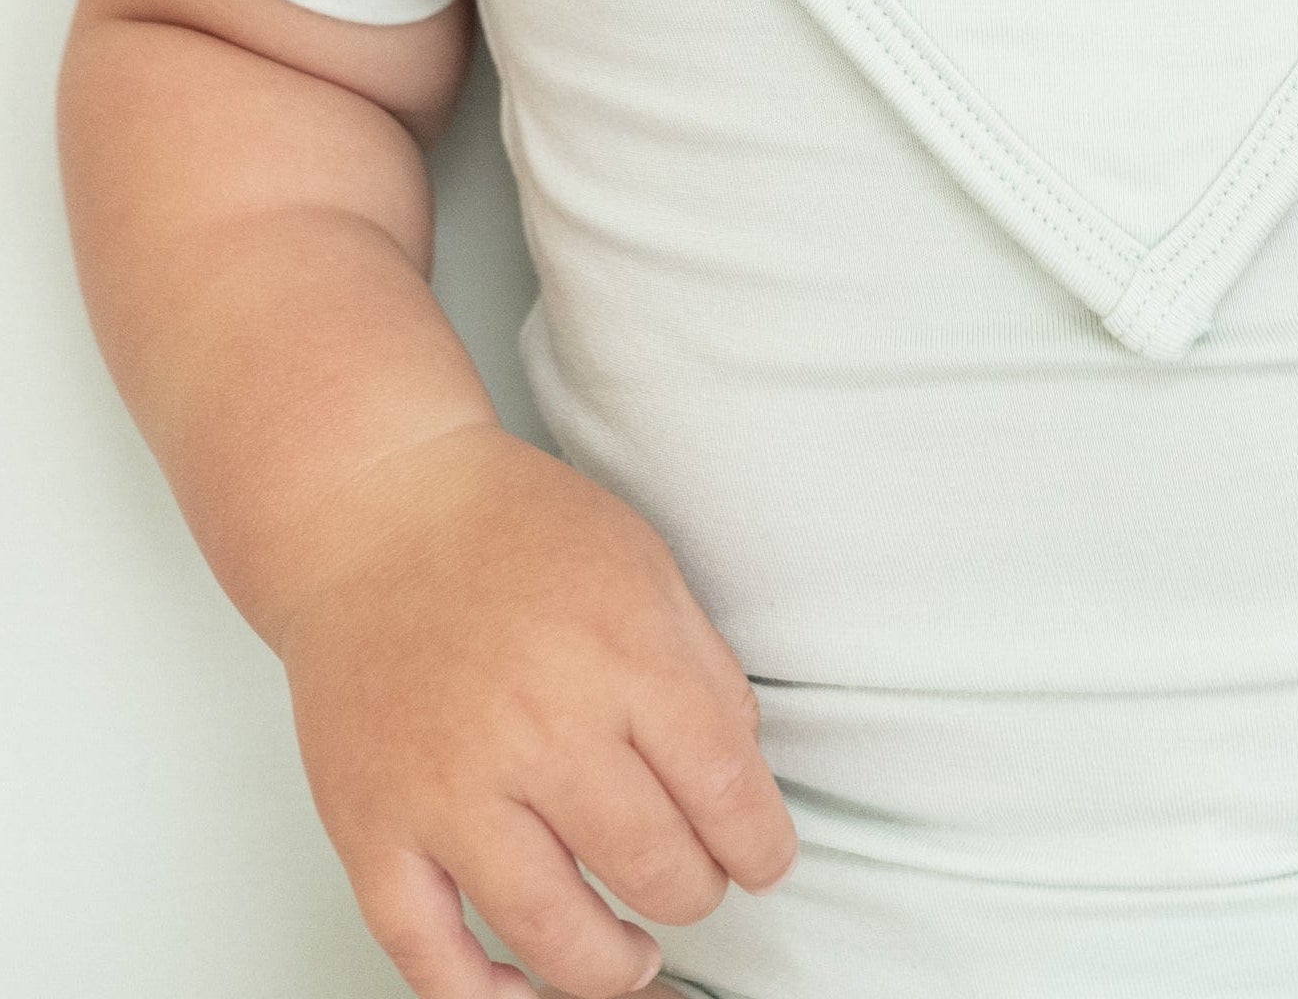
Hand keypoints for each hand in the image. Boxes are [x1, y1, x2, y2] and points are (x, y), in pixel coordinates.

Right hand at [274, 420, 798, 998]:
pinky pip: (430, 955)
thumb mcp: (645, 565)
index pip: (726, 792)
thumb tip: (739, 781)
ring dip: (613, 965)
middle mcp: (539, 725)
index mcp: (621, 652)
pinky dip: (485, 997)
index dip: (760, 847)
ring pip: (554, 933)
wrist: (370, 510)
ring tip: (632, 953)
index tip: (763, 858)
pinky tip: (524, 988)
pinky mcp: (372, 827)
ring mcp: (448, 786)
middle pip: (653, 868)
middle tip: (694, 881)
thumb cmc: (510, 531)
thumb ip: (703, 673)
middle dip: (694, 892)